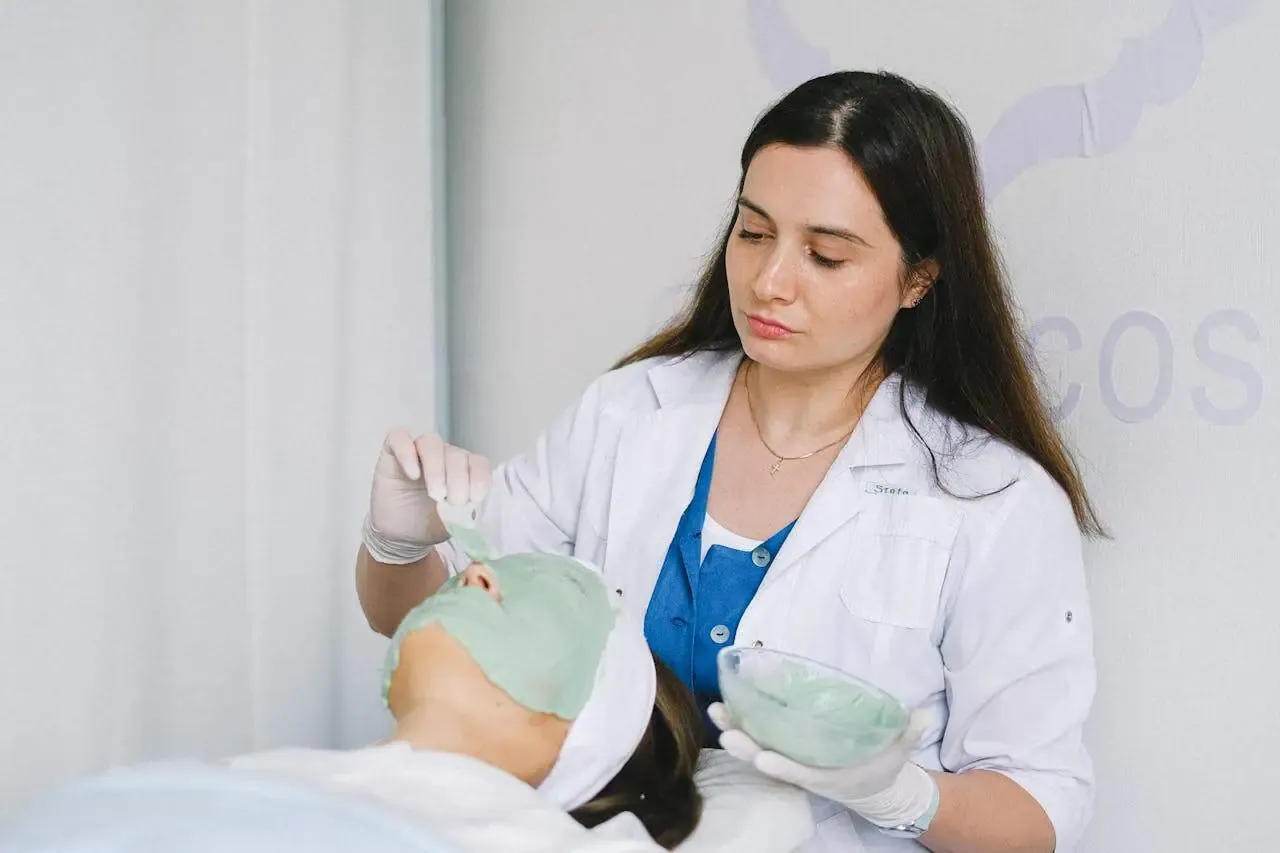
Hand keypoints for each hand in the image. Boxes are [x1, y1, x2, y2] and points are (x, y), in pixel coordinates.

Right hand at [367, 429, 491, 551]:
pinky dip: (407, 452)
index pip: (478, 462)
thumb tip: (479, 510)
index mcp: (463, 470)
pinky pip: (399, 438)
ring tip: (435, 494)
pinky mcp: (392, 451)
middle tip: (452, 502)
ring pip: (431, 443)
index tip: (475, 498)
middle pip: (456, 454)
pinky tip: (413, 475)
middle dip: (458, 480)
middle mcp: (443, 456)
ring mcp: (417, 451)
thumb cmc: (430, 524)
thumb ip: (470, 511)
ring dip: (436, 468)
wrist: (400, 536)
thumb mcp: (456, 521)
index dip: (480, 477)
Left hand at [707, 702, 934, 825]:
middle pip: (770, 760)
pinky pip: (762, 741)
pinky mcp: (790, 751)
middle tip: (723, 728)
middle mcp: (806, 769)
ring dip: (736, 732)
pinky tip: (728, 710)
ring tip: (716, 712)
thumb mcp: (900, 752)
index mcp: (831, 775)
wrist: (875, 787)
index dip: (782, 766)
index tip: (762, 758)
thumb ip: (910, 733)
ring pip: (760, 749)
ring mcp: (795, 761)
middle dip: (745, 745)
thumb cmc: (884, 767)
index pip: (802, 772)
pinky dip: (744, 727)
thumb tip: (922, 715)